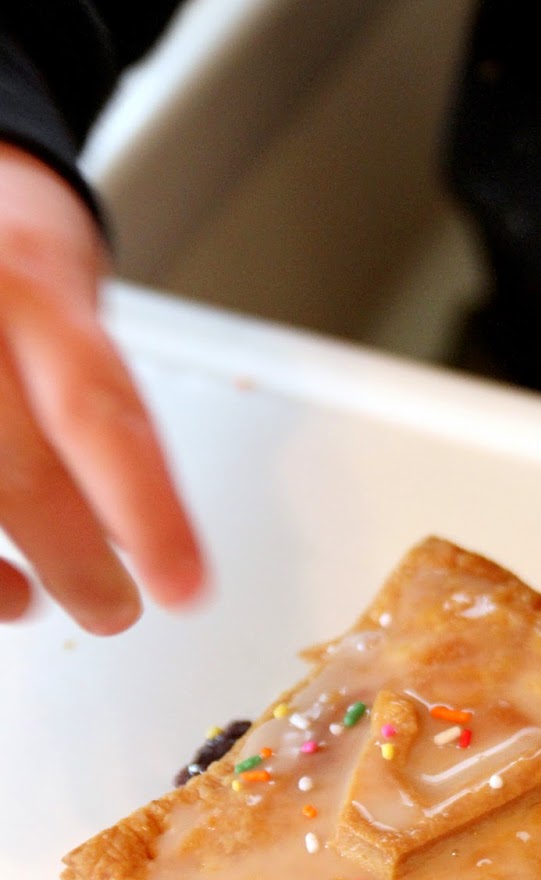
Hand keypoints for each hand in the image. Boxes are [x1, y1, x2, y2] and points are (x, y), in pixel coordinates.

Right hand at [0, 143, 205, 632]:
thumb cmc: (6, 270)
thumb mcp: (66, 311)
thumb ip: (95, 413)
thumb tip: (131, 536)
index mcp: (31, 287)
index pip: (97, 413)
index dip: (146, 512)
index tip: (184, 588)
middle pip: (15, 467)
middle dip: (71, 561)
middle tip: (114, 609)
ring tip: (30, 603)